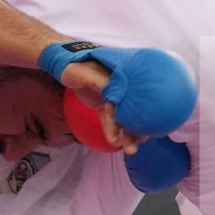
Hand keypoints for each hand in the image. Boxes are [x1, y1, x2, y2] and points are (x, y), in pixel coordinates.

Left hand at [37, 42, 197, 140]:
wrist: (66, 64)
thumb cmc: (80, 65)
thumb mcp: (90, 74)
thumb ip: (103, 85)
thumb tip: (115, 103)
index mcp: (125, 78)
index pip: (139, 97)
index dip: (144, 114)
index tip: (148, 127)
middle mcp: (123, 89)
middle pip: (134, 111)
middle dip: (138, 129)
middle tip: (141, 142)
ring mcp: (114, 98)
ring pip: (123, 119)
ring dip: (127, 135)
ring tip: (130, 150)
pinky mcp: (104, 106)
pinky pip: (110, 121)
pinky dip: (112, 132)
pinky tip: (114, 142)